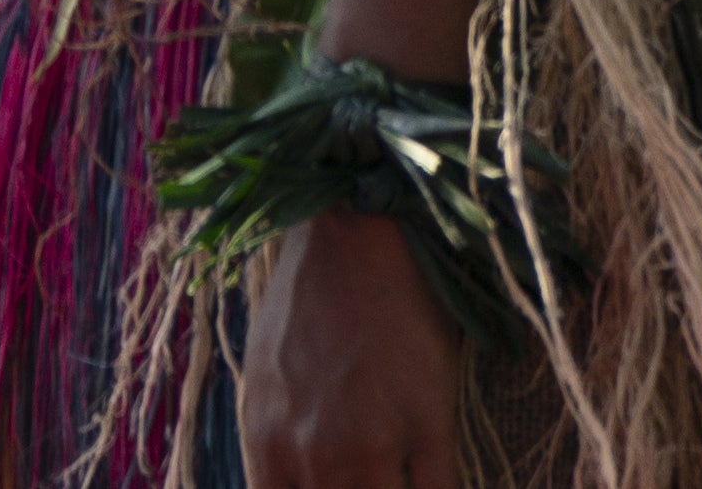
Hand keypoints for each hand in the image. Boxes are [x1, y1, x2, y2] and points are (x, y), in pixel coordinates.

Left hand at [240, 210, 464, 488]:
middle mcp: (312, 452)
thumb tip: (292, 483)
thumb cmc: (308, 298)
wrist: (354, 237)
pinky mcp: (427, 425)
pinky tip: (435, 478)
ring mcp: (370, 442)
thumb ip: (277, 442)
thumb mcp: (267, 379)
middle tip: (369, 477)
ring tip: (399, 474)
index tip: (330, 488)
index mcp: (266, 440)